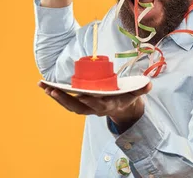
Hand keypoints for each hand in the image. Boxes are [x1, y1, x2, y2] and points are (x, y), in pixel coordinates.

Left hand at [38, 81, 152, 131]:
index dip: (91, 101)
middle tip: (52, 89)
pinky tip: (44, 86)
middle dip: (64, 98)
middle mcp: (94, 108)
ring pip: (69, 104)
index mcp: (107, 104)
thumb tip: (149, 84)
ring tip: (43, 85)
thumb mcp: (135, 92)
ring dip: (55, 96)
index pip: (98, 104)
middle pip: (78, 106)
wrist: (121, 107)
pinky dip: (55, 94)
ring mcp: (86, 107)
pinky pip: (66, 100)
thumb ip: (141, 88)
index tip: (83, 96)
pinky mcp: (80, 104)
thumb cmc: (126, 96)